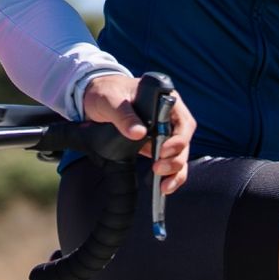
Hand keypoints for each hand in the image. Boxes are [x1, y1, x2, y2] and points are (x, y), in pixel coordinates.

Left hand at [79, 74, 195, 194]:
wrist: (95, 98)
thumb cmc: (105, 92)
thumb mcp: (110, 100)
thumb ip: (123, 114)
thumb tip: (139, 133)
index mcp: (165, 100)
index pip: (183, 121)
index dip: (178, 139)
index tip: (163, 151)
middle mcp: (169, 116)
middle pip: (183, 141)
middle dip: (176, 159)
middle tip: (158, 169)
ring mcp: (163, 131)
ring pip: (179, 154)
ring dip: (175, 172)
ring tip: (164, 187)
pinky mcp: (155, 144)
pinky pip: (168, 161)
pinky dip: (169, 175)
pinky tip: (163, 187)